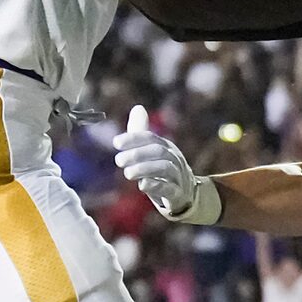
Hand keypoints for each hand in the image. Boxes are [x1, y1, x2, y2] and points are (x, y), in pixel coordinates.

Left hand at [112, 108, 220, 225]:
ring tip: (128, 173)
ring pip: (165, 168)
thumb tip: (138, 107)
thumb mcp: (152, 151)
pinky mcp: (178, 193)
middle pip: (158, 151)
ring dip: (144, 169)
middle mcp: (174, 159)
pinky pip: (170, 188)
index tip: (116, 143)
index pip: (150, 138)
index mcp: (165, 146)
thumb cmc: (163, 170)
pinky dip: (156, 186)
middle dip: (137, 154)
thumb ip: (142, 132)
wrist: (185, 194)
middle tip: (118, 160)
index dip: (133, 138)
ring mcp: (178, 176)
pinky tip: (142, 185)